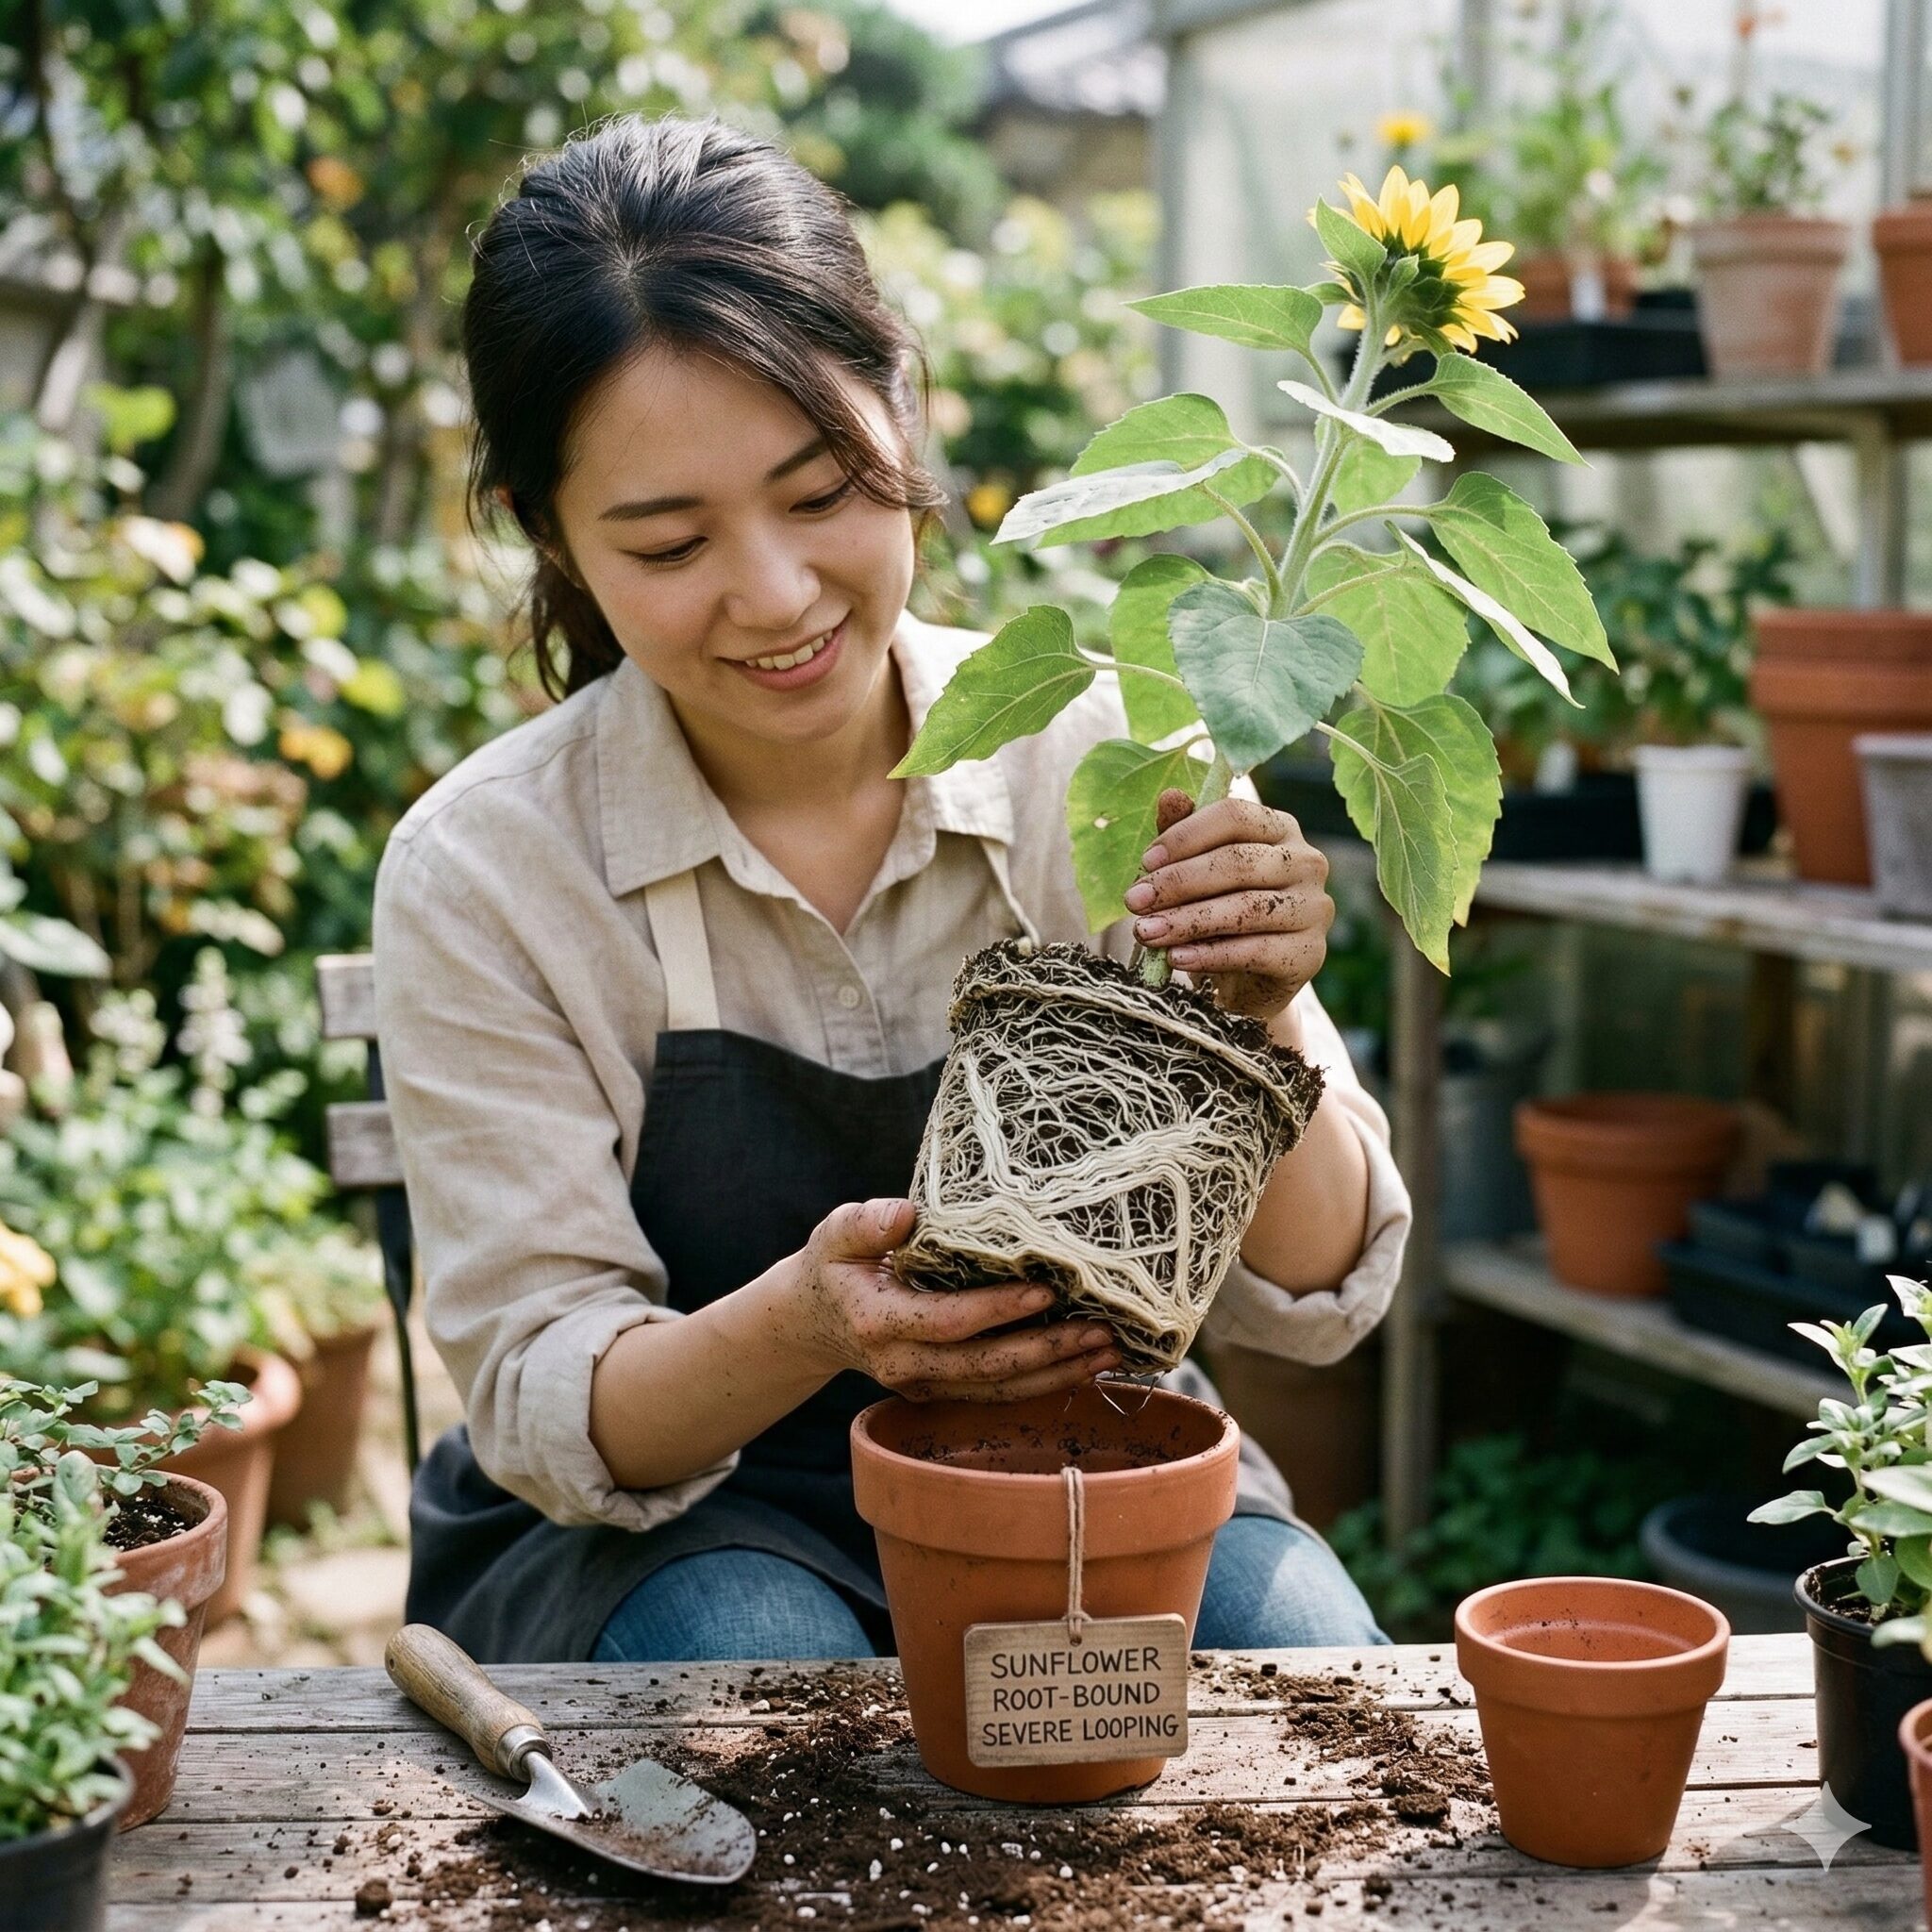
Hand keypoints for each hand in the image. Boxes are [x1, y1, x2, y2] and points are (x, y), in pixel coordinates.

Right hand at [787, 1199, 1119, 1401]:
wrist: (814, 1321)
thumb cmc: (834, 1266)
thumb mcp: (835, 1234)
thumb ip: (865, 1223)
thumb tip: (906, 1215)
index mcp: (879, 1324)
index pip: (948, 1322)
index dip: (997, 1310)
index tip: (1044, 1289)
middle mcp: (904, 1365)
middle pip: (985, 1366)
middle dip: (1047, 1350)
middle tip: (1101, 1329)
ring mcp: (925, 1385)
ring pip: (1000, 1389)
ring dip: (1058, 1373)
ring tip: (1110, 1349)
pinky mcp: (942, 1390)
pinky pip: (999, 1392)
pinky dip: (1046, 1381)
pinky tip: (1086, 1365)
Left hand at [1122, 789, 1332, 1022]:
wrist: (1251, 977)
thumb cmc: (1222, 911)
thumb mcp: (1199, 872)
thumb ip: (1185, 836)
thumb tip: (1170, 796)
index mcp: (1280, 828)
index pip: (1234, 815)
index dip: (1186, 836)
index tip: (1146, 862)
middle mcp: (1307, 862)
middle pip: (1238, 862)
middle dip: (1178, 882)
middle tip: (1135, 902)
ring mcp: (1314, 908)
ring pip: (1246, 908)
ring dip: (1187, 921)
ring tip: (1146, 933)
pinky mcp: (1309, 953)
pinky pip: (1254, 950)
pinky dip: (1209, 955)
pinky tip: (1176, 958)